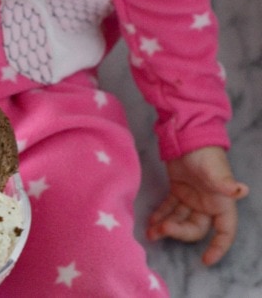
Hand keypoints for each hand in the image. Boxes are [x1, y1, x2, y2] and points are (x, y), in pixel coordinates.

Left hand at [147, 146, 248, 264]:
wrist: (186, 133)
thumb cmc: (205, 153)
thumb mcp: (215, 170)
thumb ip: (225, 184)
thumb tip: (242, 190)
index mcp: (221, 203)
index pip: (225, 231)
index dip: (218, 247)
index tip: (205, 260)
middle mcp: (207, 203)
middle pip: (196, 228)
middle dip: (180, 232)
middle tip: (163, 229)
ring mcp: (192, 197)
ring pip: (180, 220)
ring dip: (167, 226)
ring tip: (151, 232)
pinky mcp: (178, 189)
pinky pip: (170, 207)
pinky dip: (161, 214)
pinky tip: (151, 222)